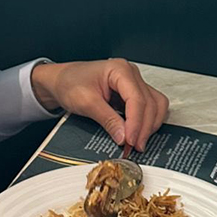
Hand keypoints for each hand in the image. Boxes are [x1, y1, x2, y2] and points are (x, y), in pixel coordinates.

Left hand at [30, 59, 169, 149]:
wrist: (61, 81)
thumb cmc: (69, 83)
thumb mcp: (85, 102)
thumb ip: (107, 119)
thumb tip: (124, 136)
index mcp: (120, 70)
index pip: (137, 99)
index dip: (136, 123)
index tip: (131, 140)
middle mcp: (131, 74)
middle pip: (150, 103)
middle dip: (144, 128)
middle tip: (135, 147)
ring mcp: (134, 83)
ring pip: (155, 105)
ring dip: (150, 125)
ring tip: (137, 142)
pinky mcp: (132, 93)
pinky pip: (149, 107)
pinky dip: (147, 122)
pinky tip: (138, 133)